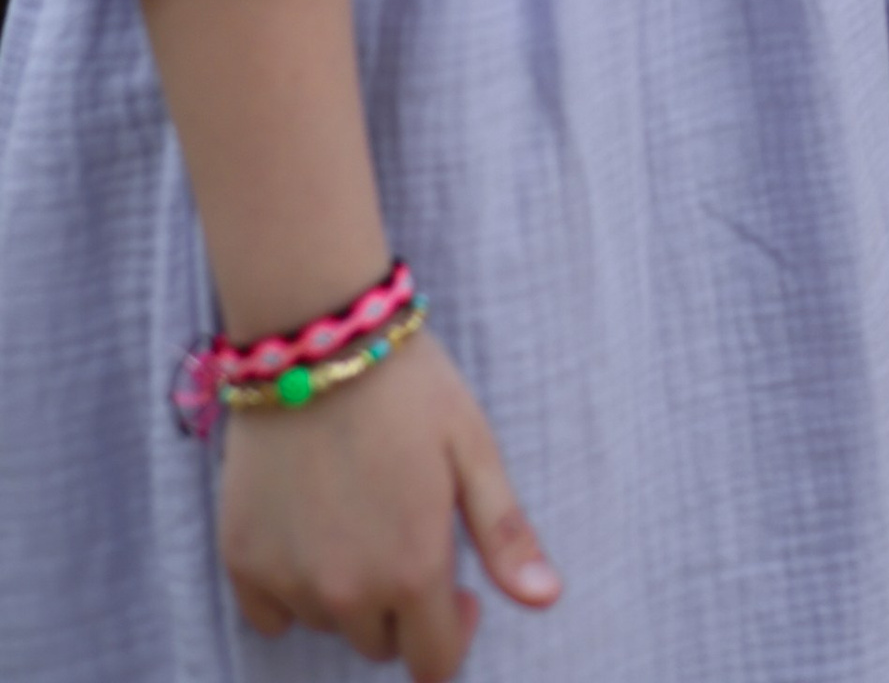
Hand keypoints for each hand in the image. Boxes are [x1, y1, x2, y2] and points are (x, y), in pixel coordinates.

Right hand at [218, 326, 557, 677]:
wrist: (319, 339)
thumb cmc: (410, 389)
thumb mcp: (473, 450)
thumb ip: (505, 534)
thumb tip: (546, 600)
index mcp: (412, 572)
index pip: (434, 663)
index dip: (456, 632)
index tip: (460, 589)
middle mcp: (345, 592)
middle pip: (378, 644)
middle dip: (400, 608)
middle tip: (406, 536)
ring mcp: (287, 579)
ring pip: (327, 624)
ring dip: (347, 592)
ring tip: (359, 515)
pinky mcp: (241, 558)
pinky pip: (268, 613)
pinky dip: (290, 589)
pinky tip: (308, 533)